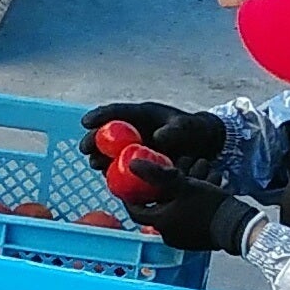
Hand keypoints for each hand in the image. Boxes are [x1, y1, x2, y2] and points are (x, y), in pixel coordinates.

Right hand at [77, 102, 228, 164]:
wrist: (205, 146)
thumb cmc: (196, 131)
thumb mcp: (189, 128)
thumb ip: (176, 130)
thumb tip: (157, 138)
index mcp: (143, 114)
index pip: (117, 112)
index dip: (100, 115)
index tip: (86, 122)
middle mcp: (134, 130)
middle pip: (108, 133)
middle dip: (93, 140)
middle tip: (85, 149)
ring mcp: (135, 146)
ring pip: (111, 151)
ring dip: (100, 157)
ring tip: (95, 164)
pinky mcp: (138, 162)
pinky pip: (121, 166)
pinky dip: (113, 171)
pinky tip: (108, 178)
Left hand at [116, 151, 264, 256]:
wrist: (237, 226)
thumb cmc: (209, 206)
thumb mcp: (182, 185)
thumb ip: (156, 175)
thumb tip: (133, 165)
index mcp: (160, 222)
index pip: (135, 210)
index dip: (131, 197)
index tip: (131, 185)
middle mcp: (167, 234)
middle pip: (157, 208)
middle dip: (161, 190)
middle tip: (165, 177)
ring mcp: (182, 239)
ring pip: (174, 211)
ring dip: (178, 195)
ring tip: (189, 179)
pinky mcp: (195, 240)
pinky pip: (186, 219)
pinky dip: (189, 205)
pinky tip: (200, 193)